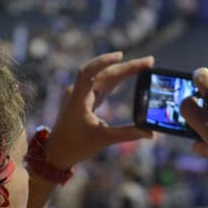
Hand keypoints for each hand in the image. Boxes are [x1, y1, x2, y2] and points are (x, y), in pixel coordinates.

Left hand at [45, 53, 154, 168]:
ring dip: (123, 71)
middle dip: (127, 66)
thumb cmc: (75, 146)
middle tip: (149, 62)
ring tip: (143, 66)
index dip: (103, 61)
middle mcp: (80, 93)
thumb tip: (150, 133)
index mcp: (78, 99)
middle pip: (104, 73)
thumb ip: (127, 134)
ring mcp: (83, 95)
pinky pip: (102, 85)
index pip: (88, 72)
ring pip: (104, 77)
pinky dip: (116, 80)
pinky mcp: (87, 100)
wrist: (57, 153)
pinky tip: (127, 76)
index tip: (121, 55)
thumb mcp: (103, 140)